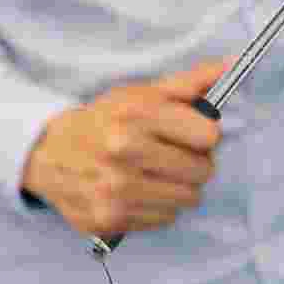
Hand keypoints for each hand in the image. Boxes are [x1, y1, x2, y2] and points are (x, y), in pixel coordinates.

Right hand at [20, 57, 230, 239]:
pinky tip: (141, 190)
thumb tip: (233, 64)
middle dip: (196, 162)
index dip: (205, 134)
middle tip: (174, 154)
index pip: (209, 135)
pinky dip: (159, 206)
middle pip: (203, 171)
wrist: (50, 153)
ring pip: (188, 199)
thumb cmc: (105, 119)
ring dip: (180, 187)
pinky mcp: (108, 220)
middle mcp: (125, 153)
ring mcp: (115, 190)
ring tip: (157, 172)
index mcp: (138, 115)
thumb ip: (191, 82)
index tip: (191, 132)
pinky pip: (165, 219)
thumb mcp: (143, 92)